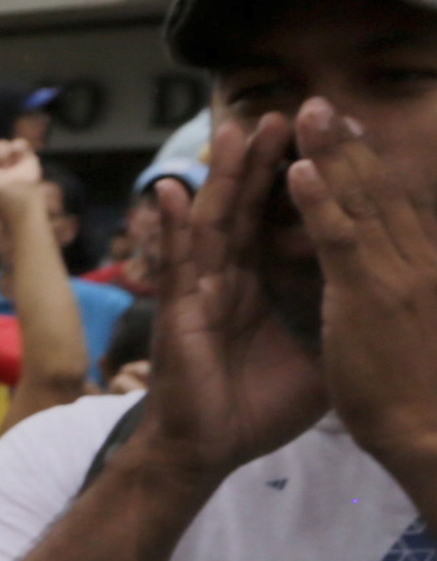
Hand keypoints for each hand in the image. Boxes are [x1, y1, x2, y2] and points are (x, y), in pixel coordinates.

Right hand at [135, 110, 327, 485]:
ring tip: (236, 131)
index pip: (293, 219)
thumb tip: (389, 291)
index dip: (310, 180)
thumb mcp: (324, 349)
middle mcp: (236, 276)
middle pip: (255, 207)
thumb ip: (342, 311)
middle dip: (271, 160)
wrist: (214, 448)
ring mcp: (204, 289)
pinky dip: (170, 226)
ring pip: (217, 221)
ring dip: (225, 176)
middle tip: (290, 113)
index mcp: (274, 281)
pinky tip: (170, 191)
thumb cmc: (264, 403)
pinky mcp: (179, 310)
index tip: (333, 137)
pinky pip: (176, 262)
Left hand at [287, 96, 436, 479]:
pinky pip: (339, 239)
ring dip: (334, 153)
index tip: (353, 132)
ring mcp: (395, 273)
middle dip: (352, 144)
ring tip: (311, 112)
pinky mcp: (368, 296)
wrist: (436, 433)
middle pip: (380, 190)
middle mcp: (417, 259)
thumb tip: (408, 282)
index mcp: (426, 268)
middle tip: (326, 102)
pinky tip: (302, 170)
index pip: (396, 207)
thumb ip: (412, 295)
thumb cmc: (427, 392)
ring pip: (361, 202)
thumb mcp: (423, 329)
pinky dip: (321, 201)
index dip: (371, 167)